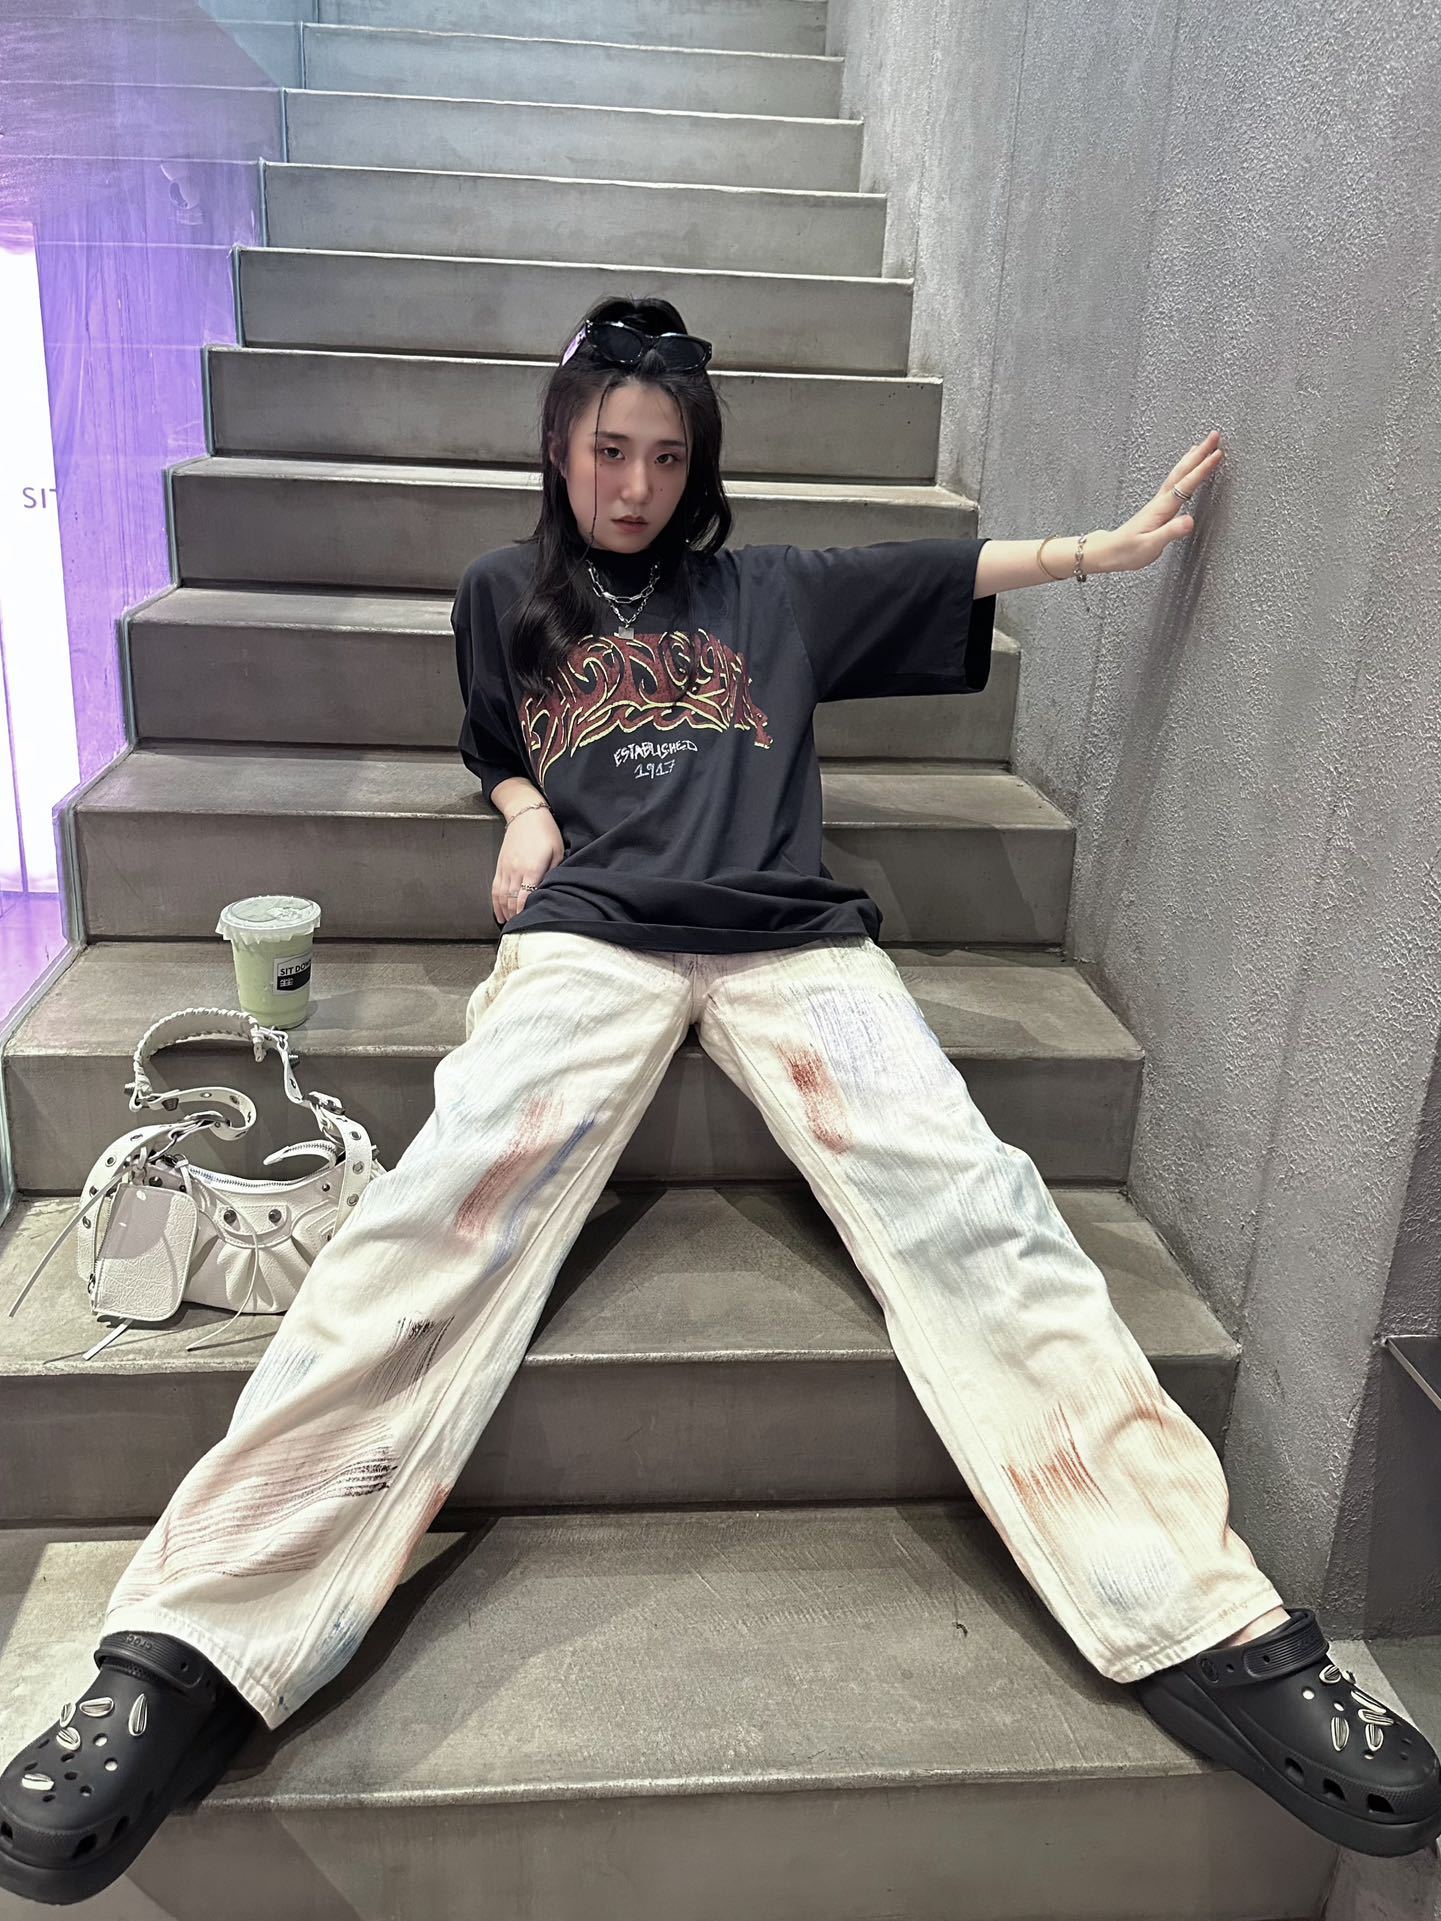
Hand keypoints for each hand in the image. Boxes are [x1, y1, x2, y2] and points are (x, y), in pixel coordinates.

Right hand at [492, 808, 564, 926]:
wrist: (526, 814)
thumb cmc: (546, 833)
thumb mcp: (557, 852)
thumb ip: (553, 873)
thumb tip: (550, 891)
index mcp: (532, 868)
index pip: (525, 897)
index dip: (524, 913)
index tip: (527, 925)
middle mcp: (516, 870)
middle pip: (512, 900)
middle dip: (514, 917)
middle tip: (519, 931)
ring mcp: (506, 868)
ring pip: (501, 896)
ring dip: (504, 912)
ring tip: (509, 925)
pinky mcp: (500, 866)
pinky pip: (495, 888)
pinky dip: (496, 903)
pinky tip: (499, 913)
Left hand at [1096, 429, 1223, 573]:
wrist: (1109, 552)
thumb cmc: (1128, 551)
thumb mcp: (1151, 545)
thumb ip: (1170, 532)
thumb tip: (1190, 520)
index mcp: (1162, 508)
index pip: (1186, 483)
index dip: (1203, 468)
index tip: (1217, 454)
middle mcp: (1160, 501)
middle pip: (1182, 471)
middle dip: (1199, 453)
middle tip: (1214, 436)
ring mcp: (1158, 502)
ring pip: (1177, 474)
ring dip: (1191, 458)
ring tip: (1202, 446)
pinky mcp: (1156, 507)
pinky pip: (1173, 482)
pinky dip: (1183, 471)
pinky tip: (1185, 470)